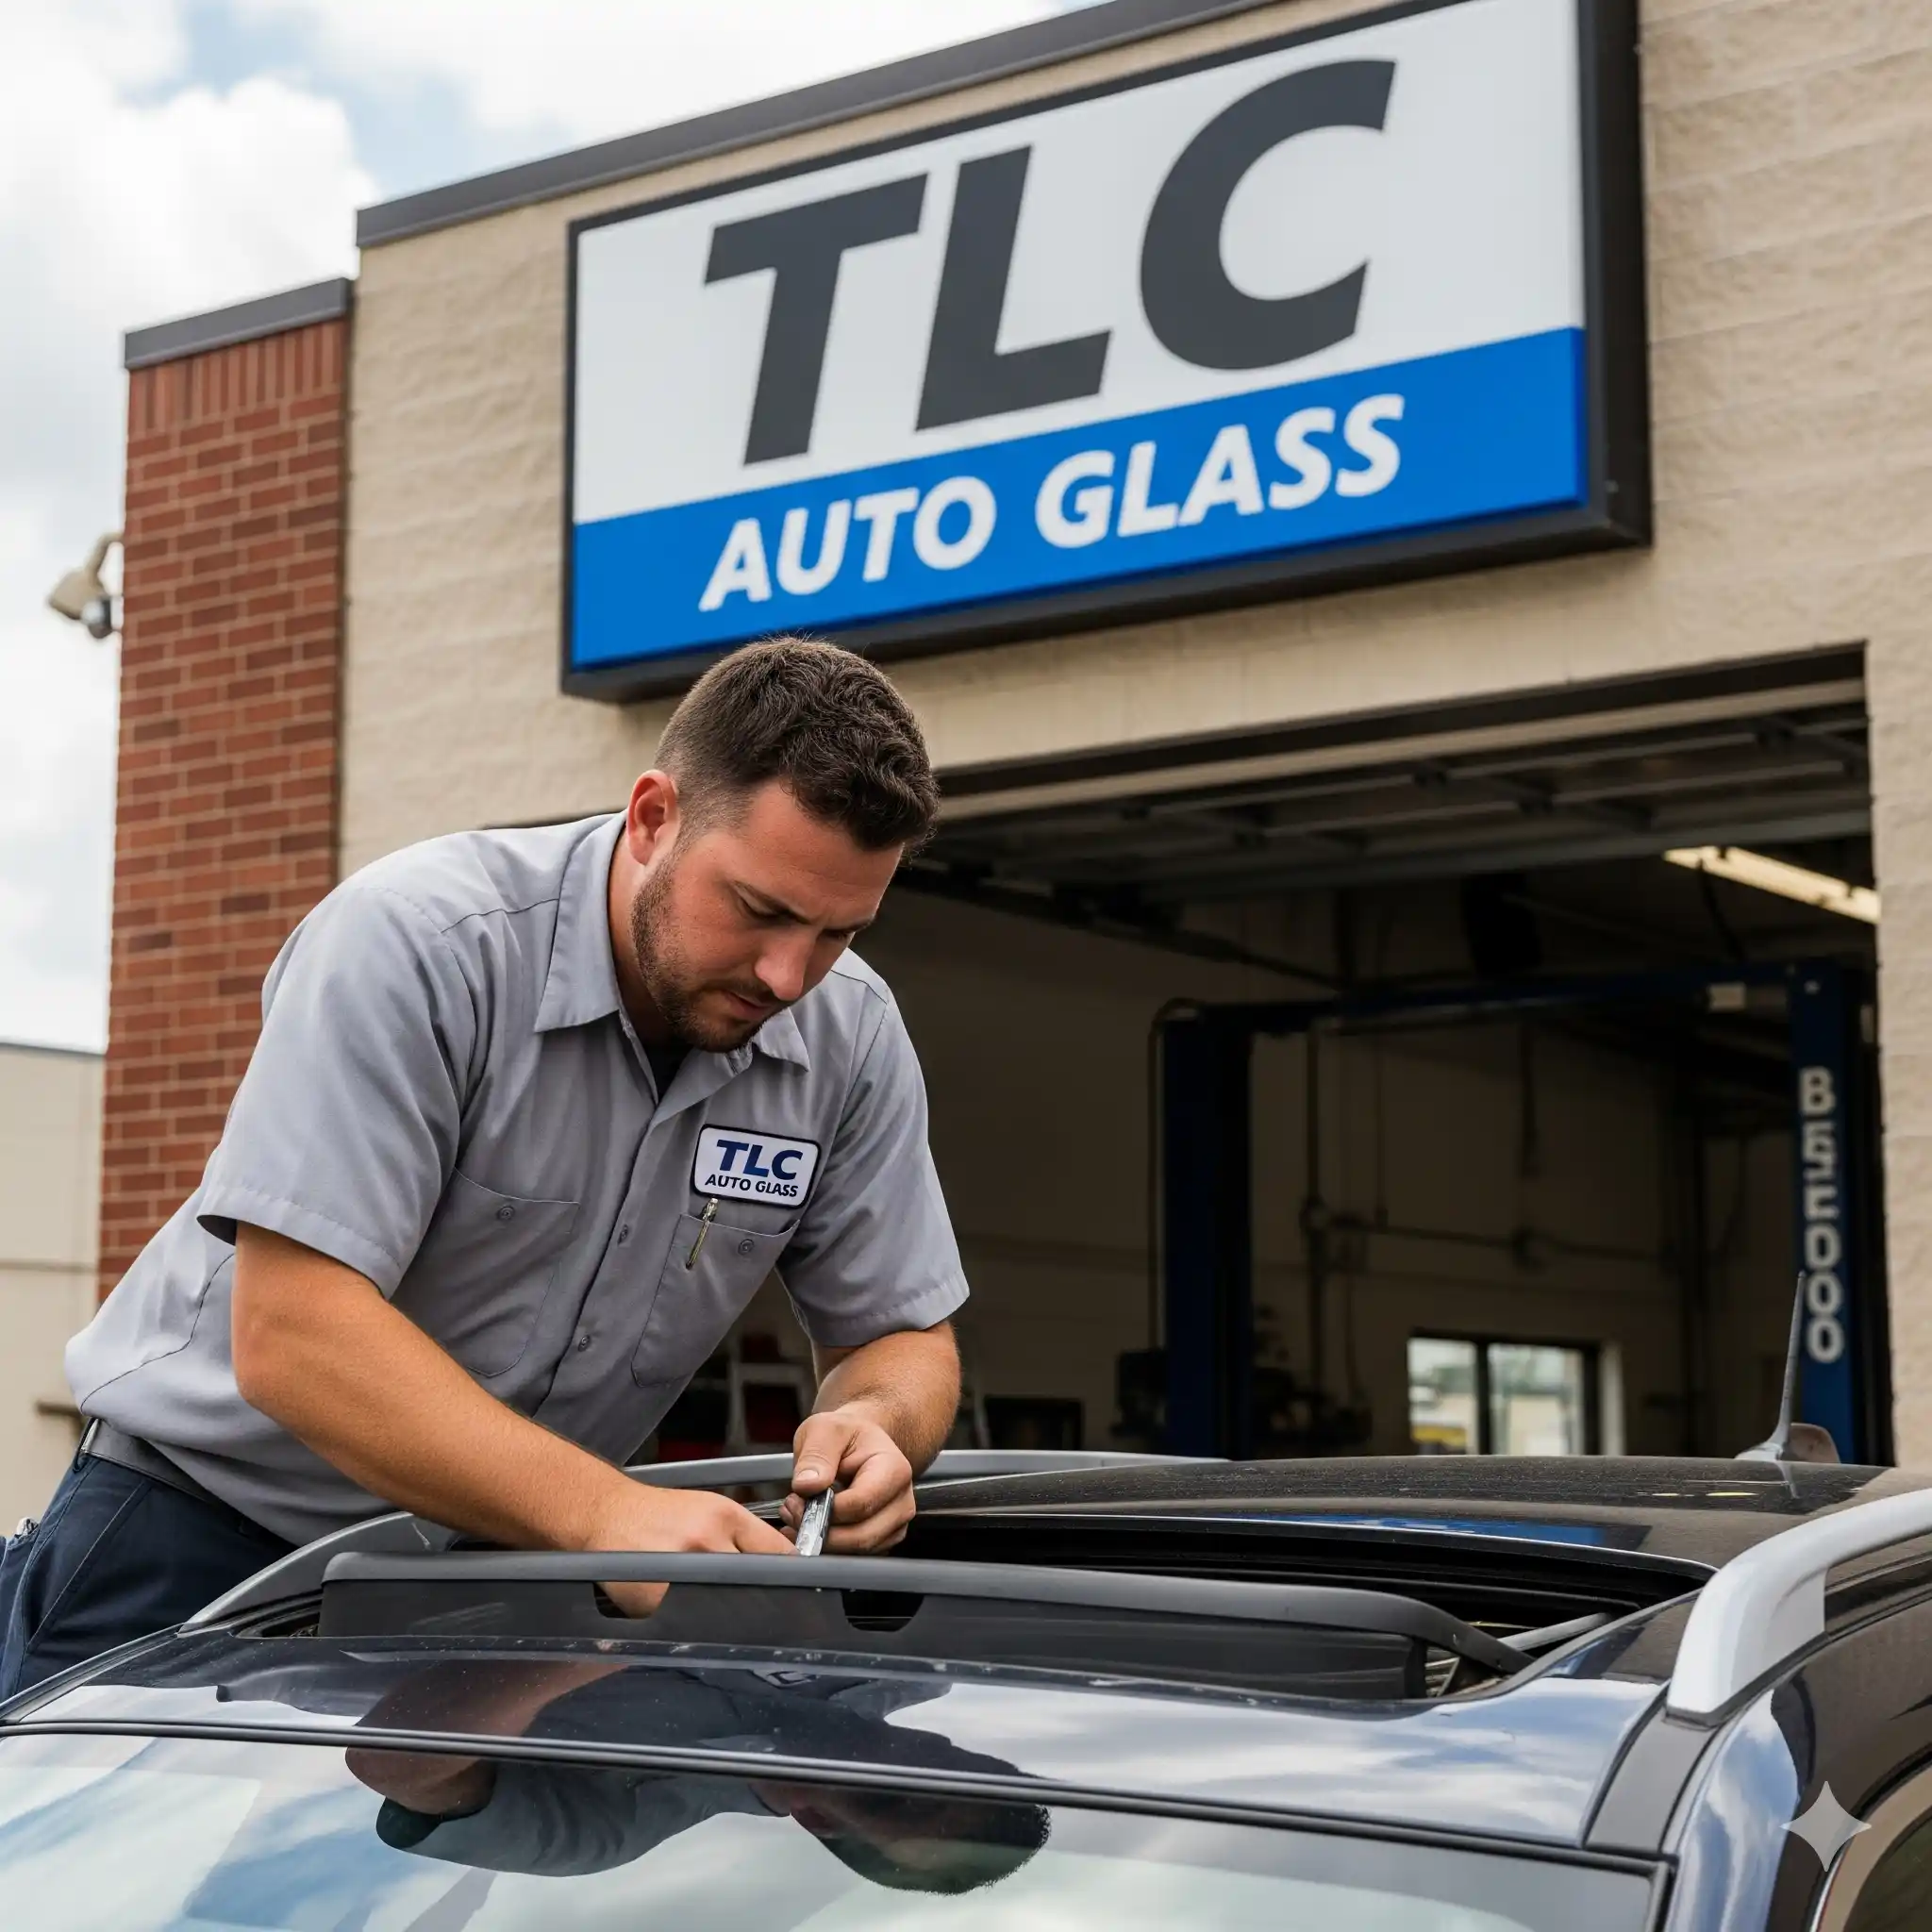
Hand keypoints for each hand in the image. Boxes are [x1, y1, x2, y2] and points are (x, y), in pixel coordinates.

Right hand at [582, 1477, 792, 1614]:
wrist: (609, 1515)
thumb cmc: (662, 1514)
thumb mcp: (713, 1509)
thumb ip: (750, 1536)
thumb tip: (789, 1565)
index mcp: (724, 1517)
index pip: (778, 1553)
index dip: (792, 1573)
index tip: (798, 1587)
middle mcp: (705, 1541)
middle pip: (756, 1584)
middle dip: (762, 1597)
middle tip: (760, 1606)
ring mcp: (679, 1573)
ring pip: (728, 1608)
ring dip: (730, 1614)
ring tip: (717, 1605)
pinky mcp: (655, 1602)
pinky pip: (692, 1623)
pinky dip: (697, 1623)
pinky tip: (689, 1610)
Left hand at [781, 1407, 915, 1552]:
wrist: (859, 1443)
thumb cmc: (846, 1435)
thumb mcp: (824, 1429)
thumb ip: (816, 1455)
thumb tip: (807, 1485)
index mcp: (894, 1470)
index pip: (861, 1504)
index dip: (825, 1509)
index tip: (797, 1499)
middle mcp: (901, 1501)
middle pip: (861, 1536)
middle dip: (820, 1530)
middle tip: (792, 1511)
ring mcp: (895, 1524)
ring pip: (857, 1551)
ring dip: (822, 1540)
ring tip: (798, 1515)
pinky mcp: (882, 1539)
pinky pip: (854, 1556)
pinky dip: (828, 1548)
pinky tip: (809, 1527)